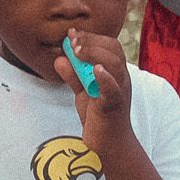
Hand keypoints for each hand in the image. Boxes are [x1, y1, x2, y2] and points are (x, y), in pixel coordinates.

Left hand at [55, 29, 133, 154]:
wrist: (109, 146)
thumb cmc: (99, 117)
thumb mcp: (83, 92)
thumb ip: (72, 75)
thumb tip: (59, 59)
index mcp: (115, 72)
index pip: (109, 44)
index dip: (90, 36)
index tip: (71, 33)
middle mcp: (121, 78)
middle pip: (113, 49)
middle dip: (91, 41)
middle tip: (71, 40)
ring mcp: (119, 91)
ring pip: (114, 64)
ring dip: (94, 54)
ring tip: (77, 51)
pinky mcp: (113, 105)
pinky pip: (113, 89)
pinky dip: (105, 77)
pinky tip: (95, 70)